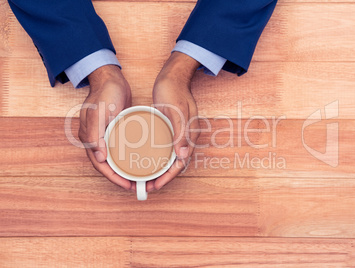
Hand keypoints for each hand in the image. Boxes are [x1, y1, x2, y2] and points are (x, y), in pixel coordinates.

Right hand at [78, 65, 142, 190]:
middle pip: (107, 165)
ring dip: (123, 169)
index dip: (113, 177)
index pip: (101, 165)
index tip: (127, 185)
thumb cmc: (104, 93)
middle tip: (136, 185)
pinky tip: (137, 160)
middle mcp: (96, 139)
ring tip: (137, 177)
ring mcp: (105, 135)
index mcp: (89, 137)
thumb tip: (99, 158)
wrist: (111, 78)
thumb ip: (95, 135)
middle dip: (119, 177)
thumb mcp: (98, 113)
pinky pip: (119, 148)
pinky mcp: (114, 130)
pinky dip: (126, 157)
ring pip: (113, 159)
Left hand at [151, 52, 200, 190]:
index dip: (168, 177)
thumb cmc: (174, 90)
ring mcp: (178, 133)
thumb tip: (182, 155)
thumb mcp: (177, 111)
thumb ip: (181, 133)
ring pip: (170, 158)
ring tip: (146, 178)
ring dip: (160, 169)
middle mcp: (185, 137)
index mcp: (189, 135)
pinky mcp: (171, 128)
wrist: (173, 75)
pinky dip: (157, 157)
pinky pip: (165, 148)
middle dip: (162, 177)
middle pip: (175, 164)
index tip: (155, 186)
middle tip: (147, 186)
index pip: (180, 163)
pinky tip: (147, 159)